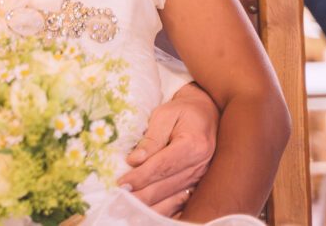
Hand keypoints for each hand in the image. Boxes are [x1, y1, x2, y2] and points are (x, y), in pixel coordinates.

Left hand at [117, 83, 217, 215]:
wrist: (205, 112)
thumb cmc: (181, 111)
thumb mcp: (164, 115)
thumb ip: (151, 138)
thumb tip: (134, 160)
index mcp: (193, 145)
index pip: (162, 166)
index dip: (141, 177)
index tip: (122, 183)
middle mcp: (200, 165)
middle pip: (167, 186)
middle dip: (142, 195)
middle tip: (120, 200)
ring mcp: (201, 176)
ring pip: (173, 197)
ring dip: (151, 205)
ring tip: (130, 210)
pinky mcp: (198, 182)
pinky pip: (182, 201)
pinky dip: (166, 209)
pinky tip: (151, 214)